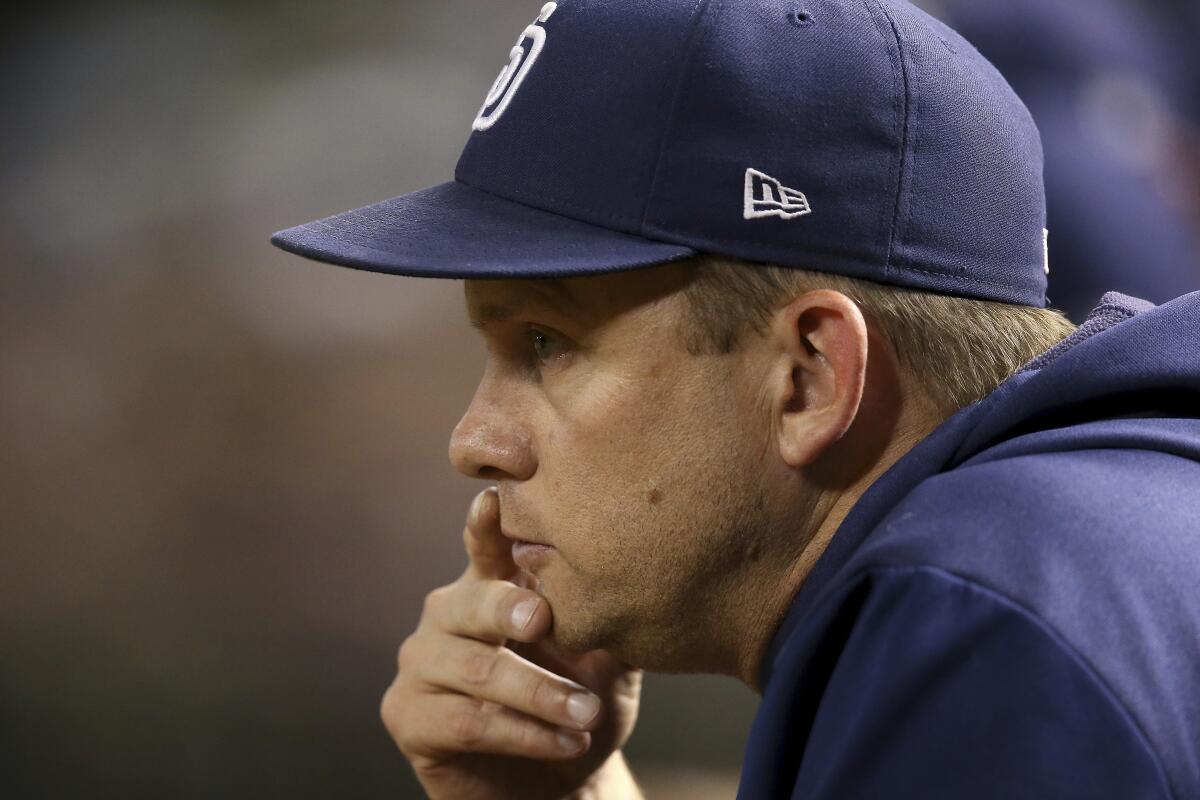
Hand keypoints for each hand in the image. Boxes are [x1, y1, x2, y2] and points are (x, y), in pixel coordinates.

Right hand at [380, 487, 642, 799]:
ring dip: (538, 693)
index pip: (484, 544)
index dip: (486, 524)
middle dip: (510, 608)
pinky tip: (565, 742)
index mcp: (492, 585)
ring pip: (477, 670)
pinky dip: (523, 733)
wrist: (562, 782)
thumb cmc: (580, 706)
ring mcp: (421, 663)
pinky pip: (467, 721)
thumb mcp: (607, 660)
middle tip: (544, 619)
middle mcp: (448, 613)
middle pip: (472, 600)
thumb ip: (608, 617)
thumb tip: (636, 580)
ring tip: (587, 714)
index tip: (493, 500)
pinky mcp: (407, 716)